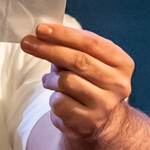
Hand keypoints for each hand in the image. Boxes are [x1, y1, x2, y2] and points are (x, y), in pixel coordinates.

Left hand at [19, 23, 134, 140]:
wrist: (98, 121)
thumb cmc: (88, 83)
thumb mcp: (86, 61)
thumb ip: (70, 48)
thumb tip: (42, 34)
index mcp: (122, 63)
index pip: (91, 43)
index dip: (64, 34)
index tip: (41, 29)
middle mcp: (118, 83)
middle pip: (79, 60)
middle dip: (49, 49)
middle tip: (27, 43)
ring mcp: (105, 104)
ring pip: (67, 82)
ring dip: (51, 79)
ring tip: (49, 81)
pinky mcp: (89, 121)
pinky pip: (60, 103)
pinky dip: (53, 98)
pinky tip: (58, 99)